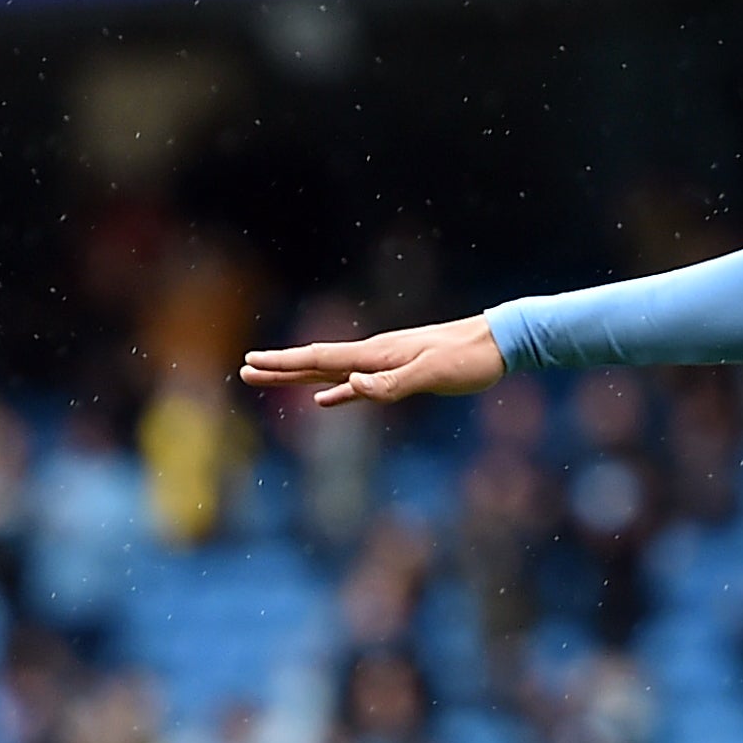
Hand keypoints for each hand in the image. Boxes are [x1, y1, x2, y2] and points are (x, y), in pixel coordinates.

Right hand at [239, 315, 506, 407]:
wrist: (498, 342)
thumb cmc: (469, 359)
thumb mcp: (434, 374)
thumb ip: (393, 384)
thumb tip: (352, 386)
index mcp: (377, 355)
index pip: (321, 360)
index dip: (284, 364)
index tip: (250, 363)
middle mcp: (375, 356)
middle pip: (316, 363)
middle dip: (280, 368)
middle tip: (244, 369)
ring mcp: (385, 364)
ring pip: (332, 373)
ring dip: (300, 378)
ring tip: (271, 379)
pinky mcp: (401, 375)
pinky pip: (358, 386)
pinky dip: (338, 393)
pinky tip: (326, 400)